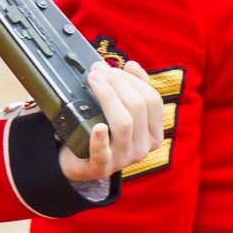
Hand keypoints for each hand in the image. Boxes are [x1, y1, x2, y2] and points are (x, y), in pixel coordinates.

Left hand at [58, 60, 163, 181]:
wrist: (79, 160)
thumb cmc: (104, 129)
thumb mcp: (121, 109)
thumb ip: (132, 87)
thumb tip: (133, 65)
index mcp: (153, 132)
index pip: (153, 100)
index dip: (131, 79)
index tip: (109, 68)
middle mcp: (144, 147)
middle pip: (138, 107)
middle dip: (116, 82)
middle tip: (96, 71)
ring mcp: (124, 158)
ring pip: (124, 123)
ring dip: (107, 96)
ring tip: (92, 80)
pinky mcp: (102, 167)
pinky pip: (103, 153)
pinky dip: (100, 138)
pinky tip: (98, 127)